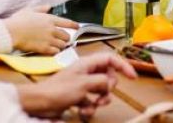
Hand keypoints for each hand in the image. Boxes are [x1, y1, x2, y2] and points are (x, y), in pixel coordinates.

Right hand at [4, 5, 77, 54]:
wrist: (11, 32)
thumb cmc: (18, 20)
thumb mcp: (30, 10)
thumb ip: (41, 8)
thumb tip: (48, 6)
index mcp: (50, 19)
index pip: (67, 22)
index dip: (74, 25)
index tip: (77, 27)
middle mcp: (52, 29)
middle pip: (66, 35)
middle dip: (66, 38)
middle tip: (64, 40)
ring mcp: (49, 39)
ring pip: (62, 44)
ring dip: (61, 46)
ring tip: (59, 46)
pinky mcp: (44, 48)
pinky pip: (55, 51)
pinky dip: (56, 52)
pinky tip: (53, 51)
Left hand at [17, 53, 135, 118]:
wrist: (39, 103)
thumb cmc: (59, 90)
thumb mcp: (84, 84)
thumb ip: (102, 81)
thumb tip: (110, 83)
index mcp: (88, 63)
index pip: (110, 59)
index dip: (123, 66)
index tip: (132, 77)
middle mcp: (86, 72)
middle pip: (108, 77)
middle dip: (108, 89)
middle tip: (101, 96)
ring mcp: (82, 85)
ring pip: (100, 91)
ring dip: (99, 101)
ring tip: (91, 106)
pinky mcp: (77, 97)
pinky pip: (91, 101)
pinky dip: (89, 108)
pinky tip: (82, 112)